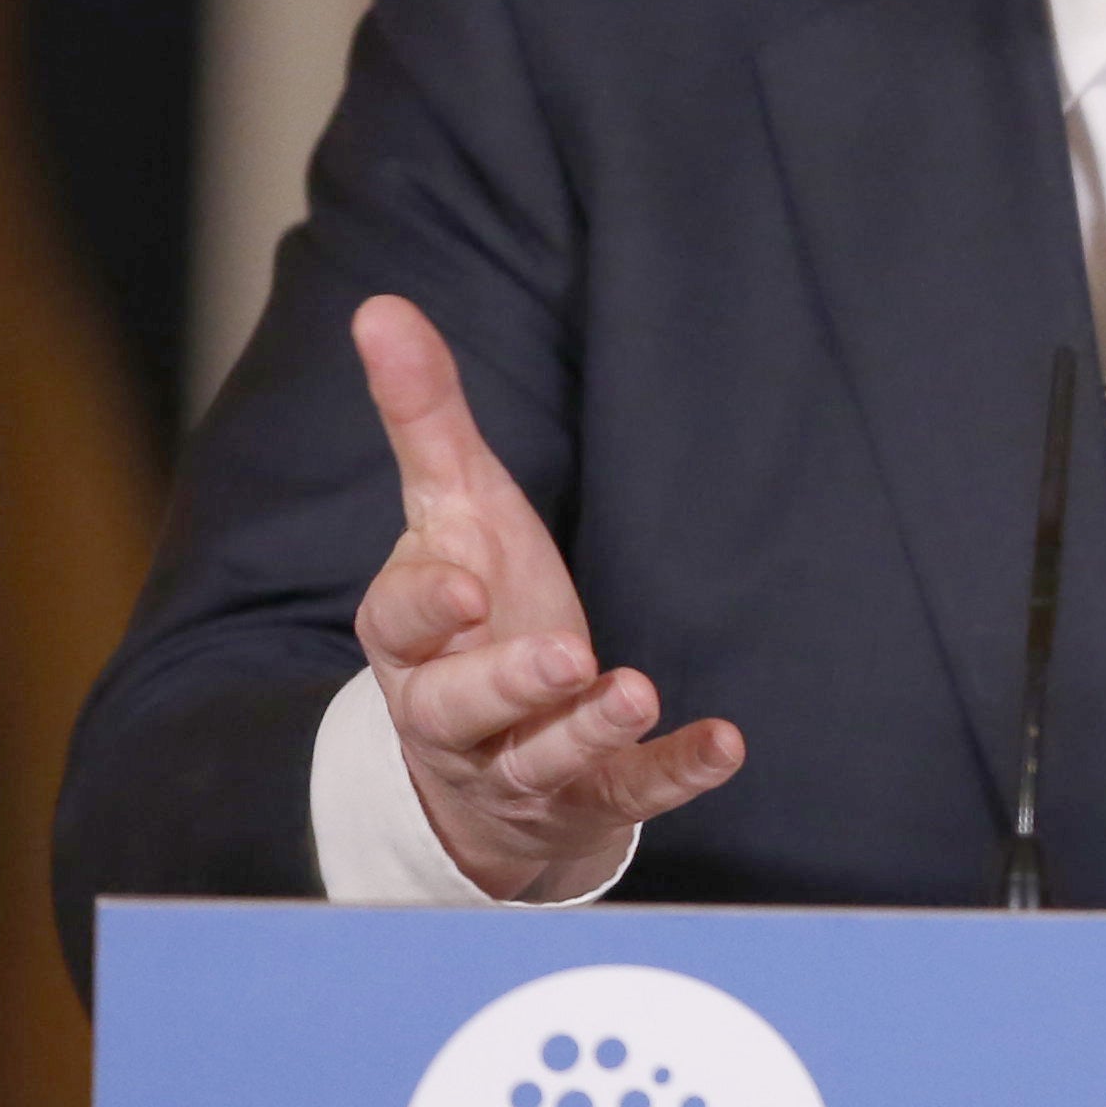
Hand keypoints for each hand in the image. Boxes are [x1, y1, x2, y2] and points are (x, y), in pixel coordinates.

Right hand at [352, 293, 742, 899]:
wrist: (484, 761)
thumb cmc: (471, 612)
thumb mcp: (451, 510)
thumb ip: (422, 417)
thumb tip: (380, 305)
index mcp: (412, 641)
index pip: (397, 626)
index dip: (427, 607)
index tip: (464, 585)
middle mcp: (453, 714)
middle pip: (460, 707)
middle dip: (508, 681)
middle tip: (562, 653)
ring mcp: (519, 765)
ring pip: (540, 757)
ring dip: (587, 728)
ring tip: (636, 690)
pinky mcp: (587, 801)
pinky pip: (628, 793)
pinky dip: (674, 771)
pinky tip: (725, 743)